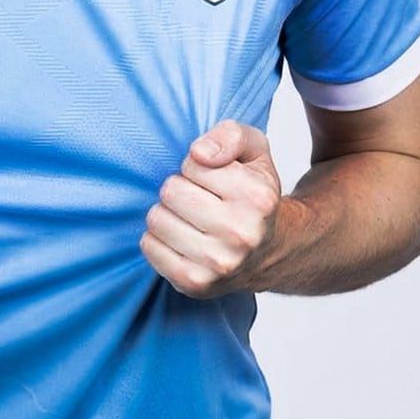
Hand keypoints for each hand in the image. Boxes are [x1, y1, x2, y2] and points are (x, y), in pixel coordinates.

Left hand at [140, 119, 281, 298]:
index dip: (196, 166)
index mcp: (257, 197)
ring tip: (190, 219)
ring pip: (156, 218)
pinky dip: (158, 238)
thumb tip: (199, 153)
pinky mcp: (196, 284)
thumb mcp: (253, 150)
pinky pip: (149, 246)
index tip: (213, 178)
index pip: (192, 163)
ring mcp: (219, 263)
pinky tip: (181, 238)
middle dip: (179, 188)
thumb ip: (230, 135)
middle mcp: (242, 233)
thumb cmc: (253, 194)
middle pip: (171, 191)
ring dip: (167, 213)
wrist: (270, 250)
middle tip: (198, 199)